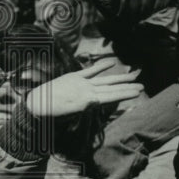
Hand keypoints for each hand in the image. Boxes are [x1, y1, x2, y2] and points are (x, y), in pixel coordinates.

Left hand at [25, 57, 141, 117]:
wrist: (36, 103)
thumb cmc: (53, 114)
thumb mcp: (70, 116)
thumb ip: (85, 108)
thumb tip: (98, 102)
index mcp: (87, 101)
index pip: (111, 97)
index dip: (125, 94)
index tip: (137, 92)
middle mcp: (87, 90)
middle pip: (111, 88)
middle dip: (127, 87)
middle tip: (142, 86)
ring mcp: (82, 82)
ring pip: (105, 80)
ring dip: (120, 78)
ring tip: (133, 77)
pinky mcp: (75, 77)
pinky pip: (90, 70)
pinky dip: (101, 66)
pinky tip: (113, 62)